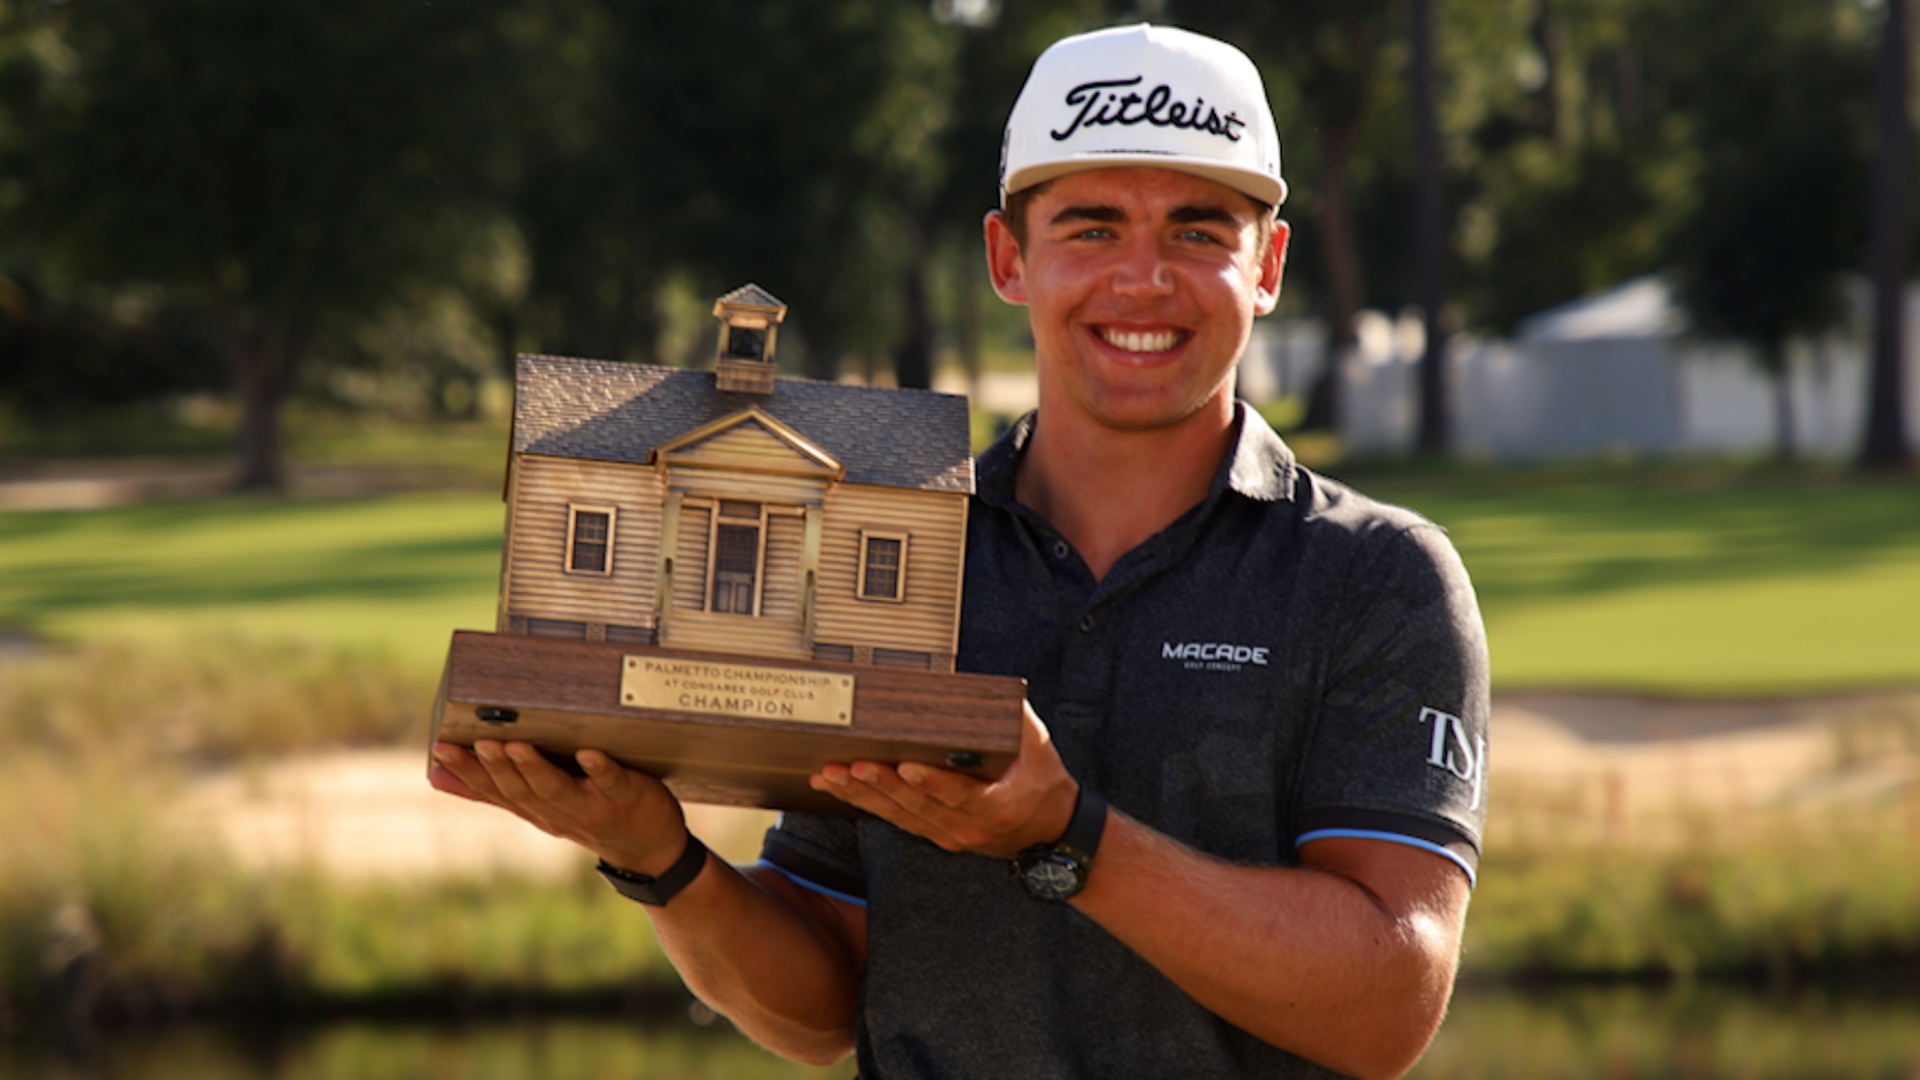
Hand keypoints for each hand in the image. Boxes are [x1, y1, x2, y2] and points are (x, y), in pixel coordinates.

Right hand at [429, 740, 688, 874]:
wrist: (648, 848)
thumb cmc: (587, 814)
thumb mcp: (537, 806)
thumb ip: (492, 792)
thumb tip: (436, 777)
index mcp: (534, 810)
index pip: (493, 792)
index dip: (467, 772)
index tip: (441, 748)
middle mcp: (558, 812)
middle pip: (521, 791)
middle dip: (497, 767)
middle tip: (479, 741)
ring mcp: (592, 807)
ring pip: (556, 789)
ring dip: (535, 768)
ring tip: (516, 745)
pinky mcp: (625, 796)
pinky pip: (610, 781)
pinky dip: (598, 768)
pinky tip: (589, 754)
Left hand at [810, 703, 1078, 857]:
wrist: (1049, 830)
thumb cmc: (1041, 778)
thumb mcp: (1037, 744)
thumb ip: (1012, 717)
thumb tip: (985, 688)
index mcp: (997, 804)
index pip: (960, 794)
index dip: (932, 783)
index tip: (906, 766)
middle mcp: (969, 826)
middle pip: (918, 806)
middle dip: (882, 785)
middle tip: (852, 764)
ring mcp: (950, 835)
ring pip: (899, 815)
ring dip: (863, 795)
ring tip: (831, 774)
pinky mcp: (935, 834)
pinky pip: (895, 819)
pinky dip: (864, 802)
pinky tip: (837, 786)